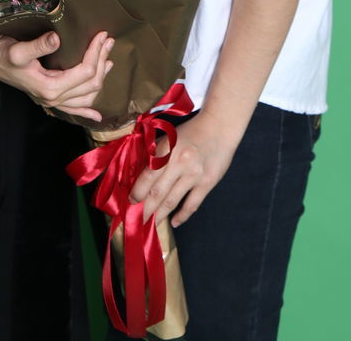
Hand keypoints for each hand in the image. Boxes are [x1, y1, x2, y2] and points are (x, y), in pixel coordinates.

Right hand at [0, 22, 113, 121]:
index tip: (101, 34)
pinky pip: (72, 109)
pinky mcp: (48, 97)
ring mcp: (51, 100)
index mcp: (50, 87)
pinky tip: (96, 117)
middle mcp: (53, 97)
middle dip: (101, 61)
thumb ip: (38, 45)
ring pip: (86, 96)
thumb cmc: (2, 53)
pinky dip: (86, 112)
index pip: (84, 72)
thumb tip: (57, 38)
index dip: (96, 53)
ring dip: (100, 79)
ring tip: (108, 60)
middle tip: (107, 40)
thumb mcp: (18, 49)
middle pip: (90, 84)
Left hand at [129, 110, 237, 226]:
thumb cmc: (191, 131)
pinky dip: (182, 216)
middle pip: (157, 192)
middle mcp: (179, 162)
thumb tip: (141, 177)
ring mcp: (194, 174)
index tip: (131, 202)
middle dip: (145, 210)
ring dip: (160, 215)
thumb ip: (157, 155)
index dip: (137, 192)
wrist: (219, 126)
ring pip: (172, 201)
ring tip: (151, 225)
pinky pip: (192, 204)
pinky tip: (174, 222)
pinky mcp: (207, 182)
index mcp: (166, 149)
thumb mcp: (170, 137)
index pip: (147, 177)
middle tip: (138, 221)